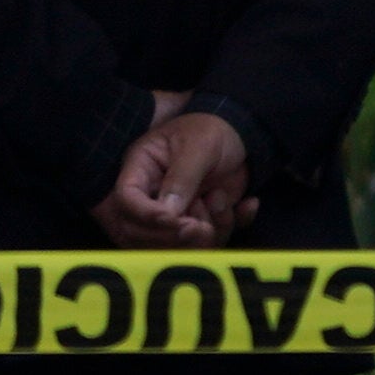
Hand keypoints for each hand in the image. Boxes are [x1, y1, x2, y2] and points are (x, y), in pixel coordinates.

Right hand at [100, 100, 254, 249]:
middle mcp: (150, 196)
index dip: (145, 215)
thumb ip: (182, 177)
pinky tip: (247, 204)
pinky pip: (209, 242)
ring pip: (175, 244)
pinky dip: (232, 226)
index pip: (126, 199)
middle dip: (174, 236)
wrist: (239, 136)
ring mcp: (174, 213)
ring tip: (221, 199)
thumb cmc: (210, 130)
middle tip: (202, 227)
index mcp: (140, 169)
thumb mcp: (198, 145)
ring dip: (205, 232)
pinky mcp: (198, 223)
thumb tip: (168, 214)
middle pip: (140, 232)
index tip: (174, 220)